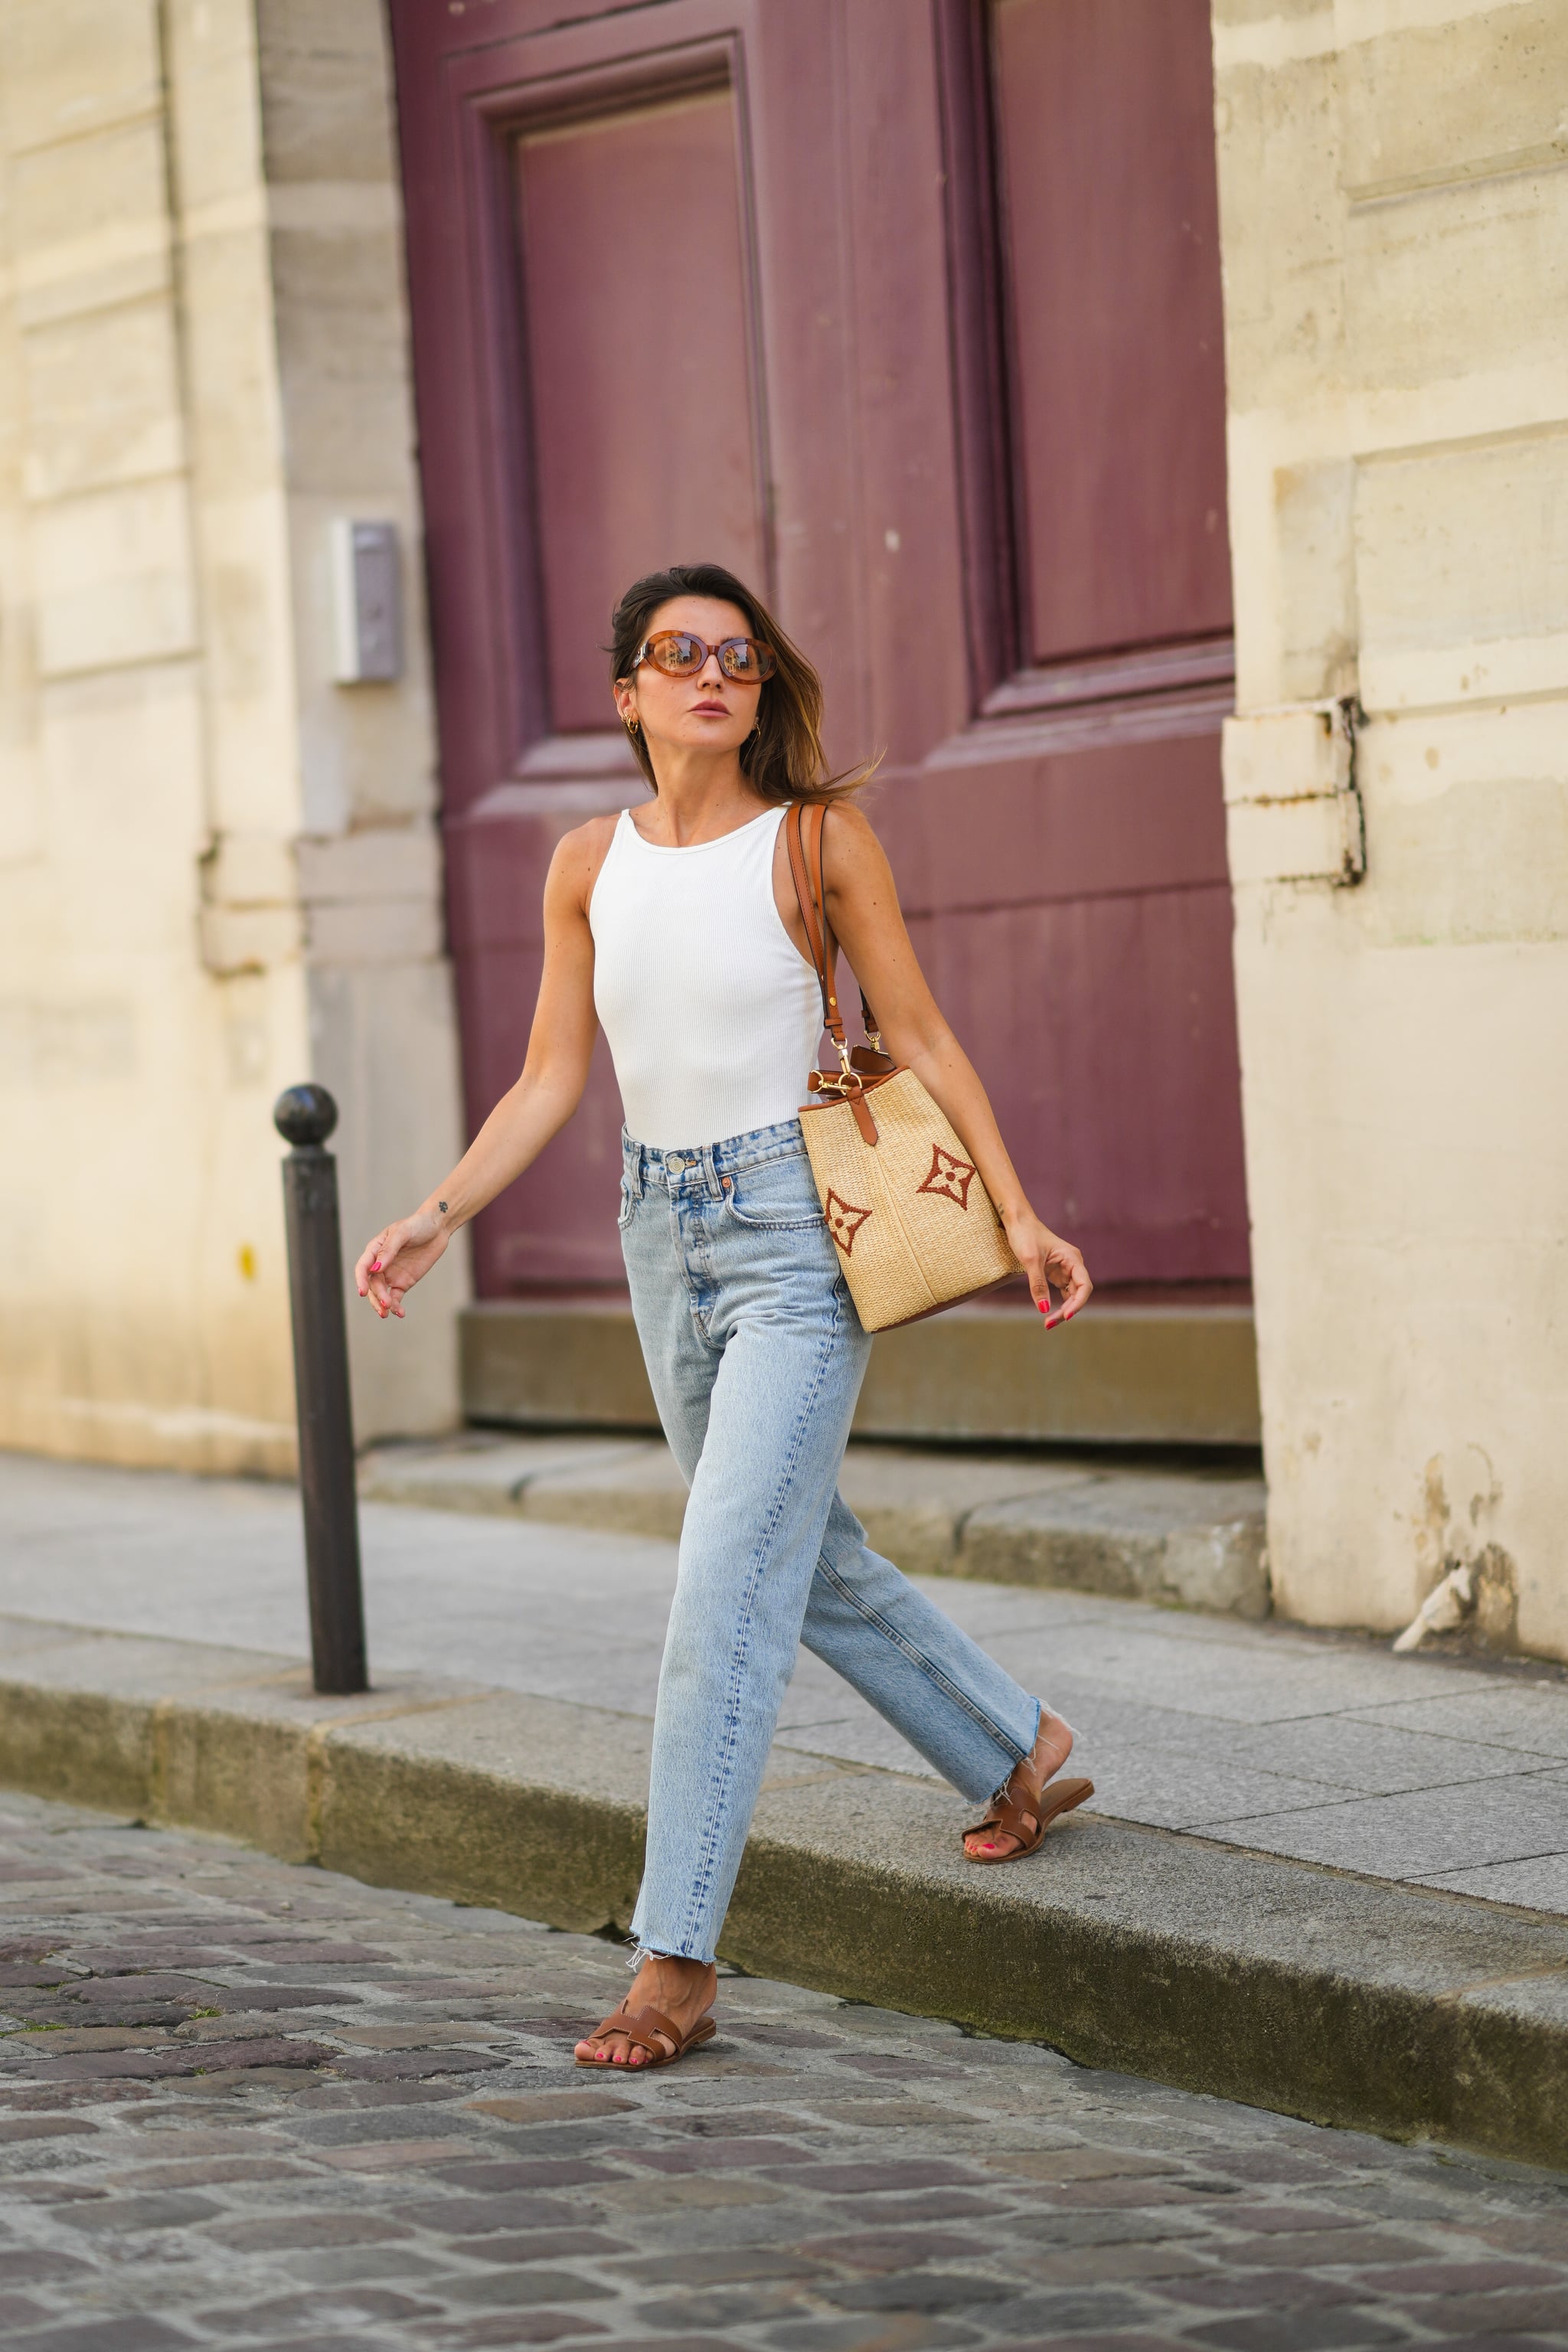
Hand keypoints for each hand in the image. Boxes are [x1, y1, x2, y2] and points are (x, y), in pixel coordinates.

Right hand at [354, 1208, 447, 1320]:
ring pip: (382, 1293)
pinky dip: (396, 1306)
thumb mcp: (402, 1233)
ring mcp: (391, 1274)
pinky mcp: (403, 1282)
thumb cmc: (417, 1225)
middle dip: (377, 1296)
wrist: (438, 1228)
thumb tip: (376, 1269)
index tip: (363, 1292)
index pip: (363, 1267)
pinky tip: (400, 1313)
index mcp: (375, 1250)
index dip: (361, 1280)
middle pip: (372, 1284)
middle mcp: (380, 1264)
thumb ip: (388, 1251)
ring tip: (390, 1312)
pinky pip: (396, 1297)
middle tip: (385, 1305)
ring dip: (383, 1304)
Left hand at [1003, 1210, 1091, 1329]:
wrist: (1017, 1221)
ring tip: (1048, 1322)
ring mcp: (1064, 1269)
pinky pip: (1061, 1291)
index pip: (1084, 1286)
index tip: (1065, 1316)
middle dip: (1067, 1310)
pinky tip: (1048, 1312)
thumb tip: (1043, 1310)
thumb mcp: (1030, 1261)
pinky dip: (1056, 1302)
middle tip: (1049, 1324)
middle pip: (1078, 1293)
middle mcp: (1072, 1264)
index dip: (1078, 1303)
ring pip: (1070, 1295)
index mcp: (1073, 1259)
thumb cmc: (1025, 1235)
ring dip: (1062, 1309)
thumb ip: (1038, 1285)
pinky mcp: (1055, 1272)